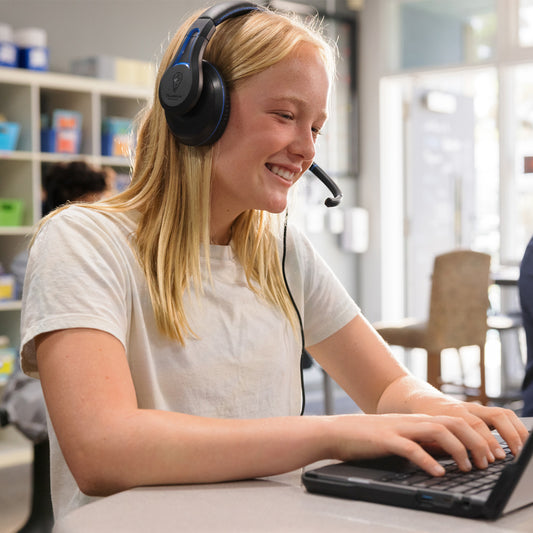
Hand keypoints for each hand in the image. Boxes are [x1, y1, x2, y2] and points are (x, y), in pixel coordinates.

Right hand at [328, 410, 526, 476]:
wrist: (337, 431)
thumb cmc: (367, 437)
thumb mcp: (400, 437)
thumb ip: (421, 441)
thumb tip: (446, 455)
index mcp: (417, 420)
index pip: (456, 420)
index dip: (476, 436)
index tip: (487, 455)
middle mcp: (412, 420)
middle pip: (453, 422)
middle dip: (474, 441)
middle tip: (484, 462)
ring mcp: (399, 428)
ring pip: (437, 431)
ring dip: (458, 450)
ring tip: (467, 468)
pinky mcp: (385, 439)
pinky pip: (411, 448)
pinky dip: (428, 460)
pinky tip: (437, 472)